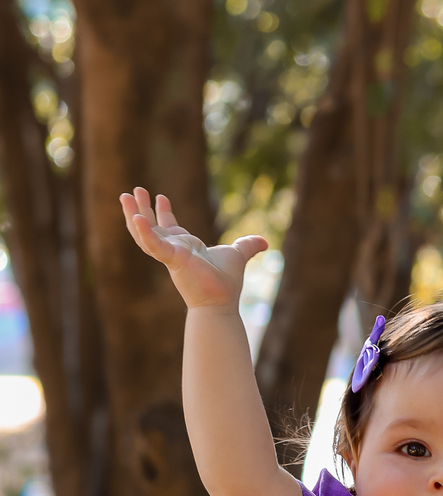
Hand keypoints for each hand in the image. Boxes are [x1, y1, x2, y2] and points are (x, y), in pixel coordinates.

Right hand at [119, 187, 266, 309]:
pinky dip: (144, 232)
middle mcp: (173, 250)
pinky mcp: (171, 259)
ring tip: (125, 196)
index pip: (168, 227)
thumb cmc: (225, 283)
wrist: (221, 302)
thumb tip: (264, 242)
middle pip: (149, 227)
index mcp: (184, 248)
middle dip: (140, 209)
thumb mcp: (237, 255)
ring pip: (143, 234)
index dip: (162, 212)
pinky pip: (153, 244)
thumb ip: (247, 246)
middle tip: (131, 192)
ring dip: (132, 215)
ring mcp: (170, 255)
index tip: (159, 196)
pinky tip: (136, 217)